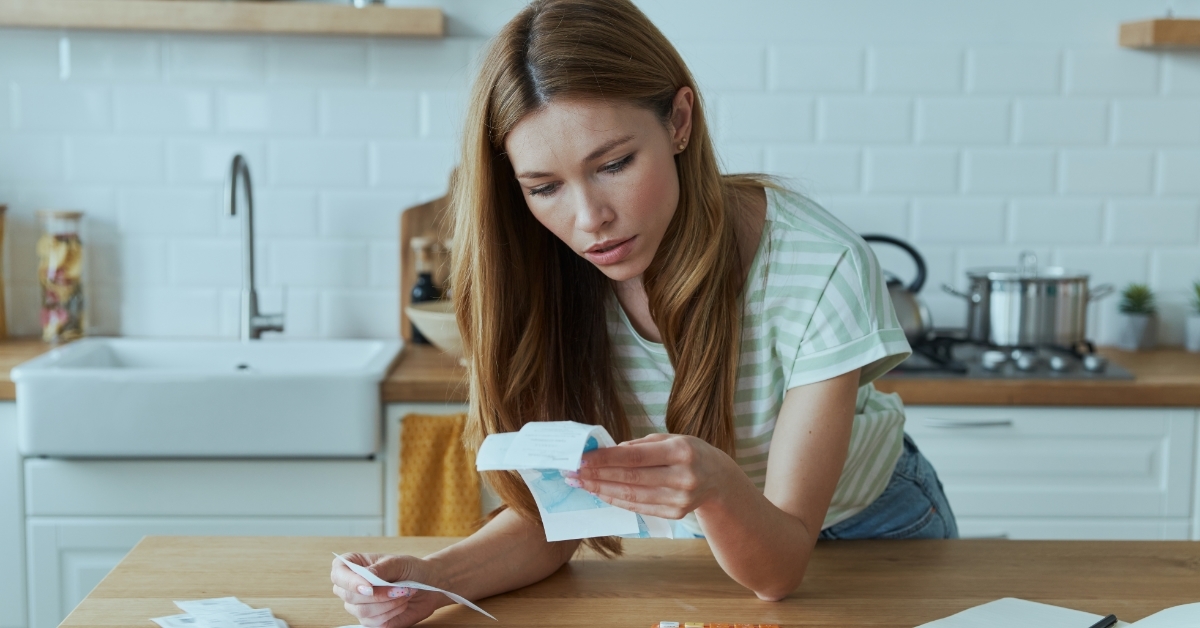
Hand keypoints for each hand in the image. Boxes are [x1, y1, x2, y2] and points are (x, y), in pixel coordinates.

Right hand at [330, 553, 446, 627]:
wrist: (426, 586)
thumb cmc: (409, 569)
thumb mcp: (397, 562)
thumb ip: (380, 569)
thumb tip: (366, 578)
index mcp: (352, 566)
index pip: (338, 574)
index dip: (350, 582)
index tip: (370, 587)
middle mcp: (351, 587)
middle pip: (348, 596)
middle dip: (377, 594)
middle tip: (400, 588)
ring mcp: (359, 605)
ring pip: (361, 611)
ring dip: (387, 603)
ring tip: (404, 593)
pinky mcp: (370, 620)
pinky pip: (374, 622)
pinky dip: (392, 612)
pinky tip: (402, 603)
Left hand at [566, 433, 738, 519]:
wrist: (718, 479)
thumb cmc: (689, 452)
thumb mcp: (670, 439)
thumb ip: (639, 446)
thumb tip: (605, 452)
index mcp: (681, 451)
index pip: (636, 457)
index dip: (606, 459)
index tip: (582, 459)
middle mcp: (683, 477)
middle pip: (631, 478)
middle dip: (598, 475)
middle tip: (573, 472)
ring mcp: (680, 499)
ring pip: (632, 496)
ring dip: (602, 490)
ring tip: (581, 483)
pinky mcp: (675, 514)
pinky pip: (639, 507)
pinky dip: (617, 500)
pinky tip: (600, 493)